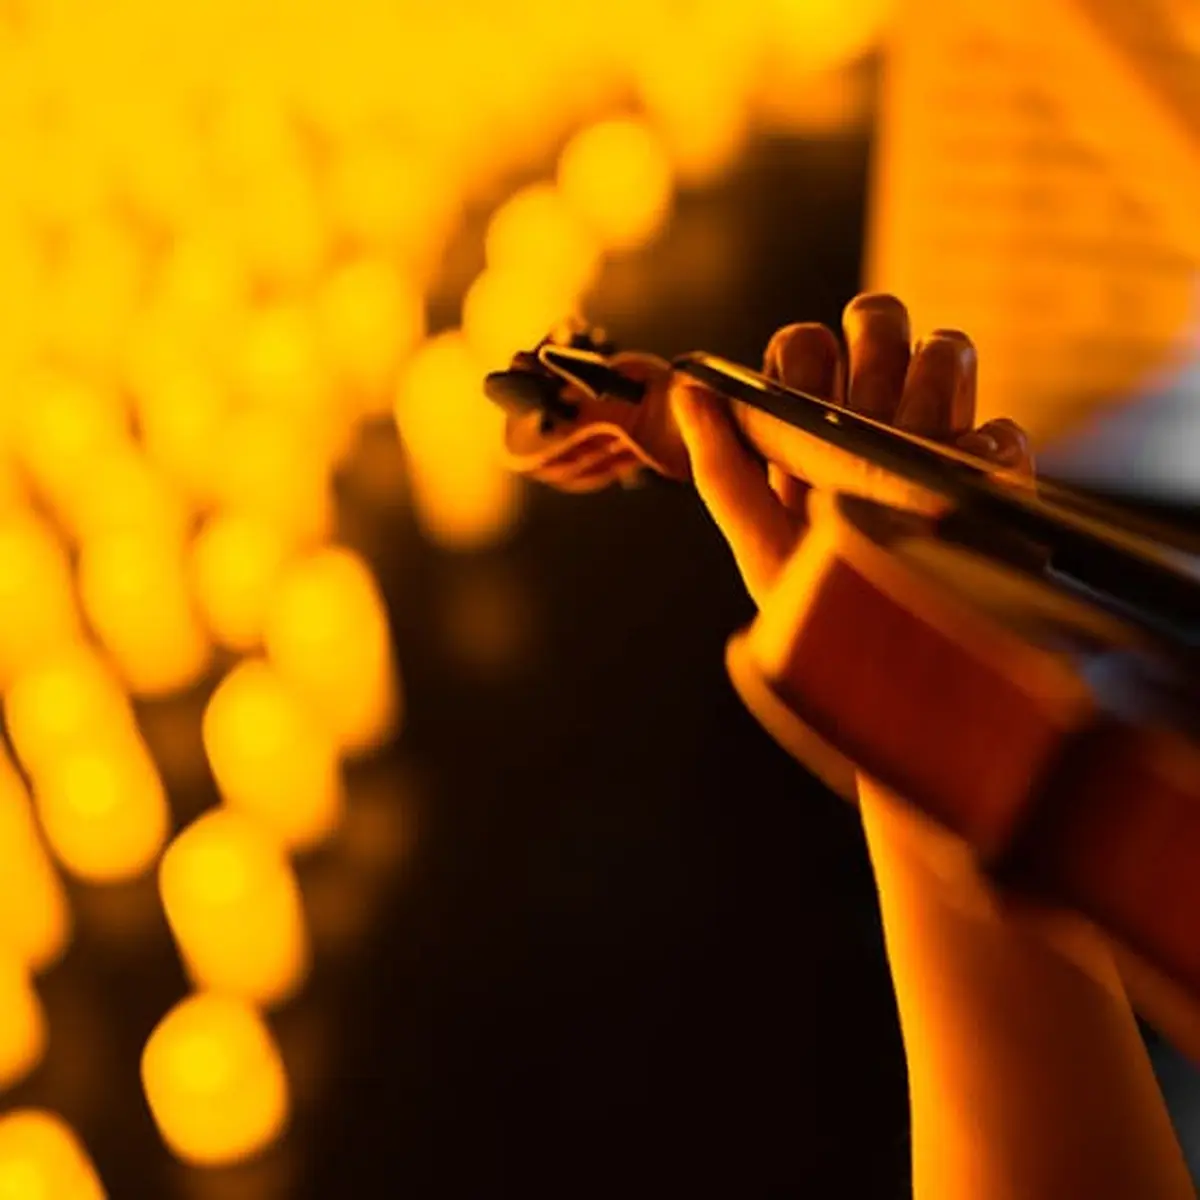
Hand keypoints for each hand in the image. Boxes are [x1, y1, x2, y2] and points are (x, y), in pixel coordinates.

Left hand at [669, 293, 1033, 606]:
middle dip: (876, 350)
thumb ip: (720, 465)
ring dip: (930, 393)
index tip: (804, 400)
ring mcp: (939, 439)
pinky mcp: (996, 474)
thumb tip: (689, 390)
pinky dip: (984, 453)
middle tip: (866, 411)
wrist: (887, 663)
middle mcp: (876, 418)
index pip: (809, 343)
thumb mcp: (758, 540)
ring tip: (910, 457)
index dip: (805, 356)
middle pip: (883, 320)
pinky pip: (1001, 428)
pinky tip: (954, 489)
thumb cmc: (814, 605)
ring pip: (948, 349)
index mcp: (814, 427)